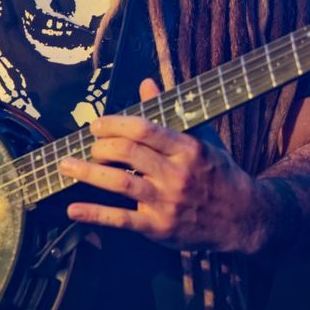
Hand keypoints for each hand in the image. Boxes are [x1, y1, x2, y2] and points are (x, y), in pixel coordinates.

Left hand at [60, 78, 266, 252]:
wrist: (243, 217)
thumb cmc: (219, 172)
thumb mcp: (201, 137)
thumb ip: (170, 111)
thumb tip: (146, 82)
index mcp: (187, 148)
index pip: (144, 129)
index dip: (115, 124)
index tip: (96, 125)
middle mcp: (176, 174)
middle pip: (128, 153)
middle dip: (100, 147)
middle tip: (88, 145)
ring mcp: (167, 202)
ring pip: (120, 184)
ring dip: (88, 174)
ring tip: (66, 166)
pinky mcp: (159, 228)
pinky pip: (122, 220)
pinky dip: (95, 214)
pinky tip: (73, 210)